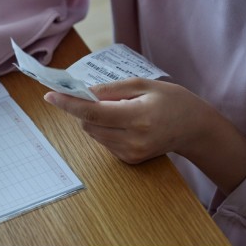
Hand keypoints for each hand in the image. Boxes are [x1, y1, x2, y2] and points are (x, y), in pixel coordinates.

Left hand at [44, 78, 245, 193]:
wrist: (195, 129)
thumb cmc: (172, 101)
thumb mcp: (144, 84)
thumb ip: (111, 89)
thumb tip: (82, 91)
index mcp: (138, 117)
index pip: (93, 112)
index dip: (69, 104)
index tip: (50, 95)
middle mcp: (133, 140)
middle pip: (89, 125)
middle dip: (83, 109)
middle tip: (95, 95)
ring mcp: (131, 153)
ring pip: (94, 134)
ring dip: (94, 119)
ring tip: (120, 109)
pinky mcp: (130, 160)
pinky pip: (104, 141)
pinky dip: (105, 129)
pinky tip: (125, 122)